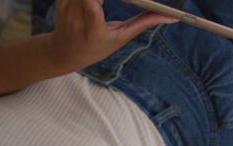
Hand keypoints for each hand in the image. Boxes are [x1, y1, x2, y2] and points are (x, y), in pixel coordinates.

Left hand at [50, 0, 176, 71]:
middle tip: (123, 0)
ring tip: (104, 7)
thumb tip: (169, 17)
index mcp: (92, 26)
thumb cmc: (95, 47)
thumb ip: (143, 23)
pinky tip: (100, 2)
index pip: (94, 1)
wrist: (63, 52)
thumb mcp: (120, 38)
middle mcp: (75, 12)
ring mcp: (66, 2)